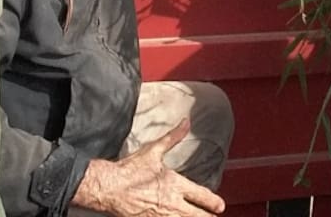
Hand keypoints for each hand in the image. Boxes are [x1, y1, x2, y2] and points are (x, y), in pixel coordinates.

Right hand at [72, 119, 224, 216]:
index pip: (202, 196)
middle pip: (197, 216)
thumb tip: (186, 122)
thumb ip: (173, 137)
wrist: (109, 187)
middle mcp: (172, 203)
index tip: (220, 206)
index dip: (213, 202)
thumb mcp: (154, 150)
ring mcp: (162, 216)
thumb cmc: (130, 170)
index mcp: (175, 184)